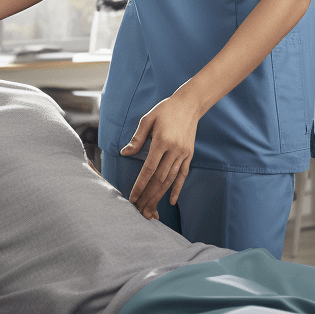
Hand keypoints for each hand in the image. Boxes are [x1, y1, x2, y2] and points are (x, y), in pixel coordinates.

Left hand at [120, 93, 198, 218]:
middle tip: (139, 209)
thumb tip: (125, 153)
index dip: (140, 185)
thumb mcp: (148, 119)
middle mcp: (174, 150)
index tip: (133, 197)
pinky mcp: (189, 155)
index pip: (149, 169)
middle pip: (160, 178)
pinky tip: (171, 200)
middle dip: (148, 195)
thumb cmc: (165, 110)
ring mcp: (183, 154)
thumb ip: (137, 139)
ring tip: (151, 209)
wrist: (189, 104)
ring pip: (170, 179)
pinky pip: (183, 175)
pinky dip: (177, 189)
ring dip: (160, 195)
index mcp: (162, 141)